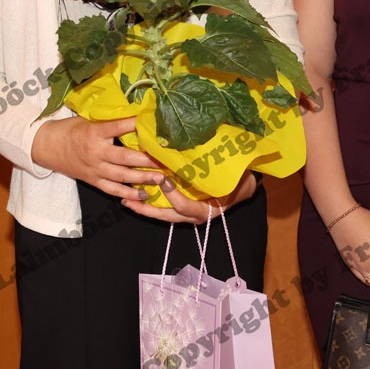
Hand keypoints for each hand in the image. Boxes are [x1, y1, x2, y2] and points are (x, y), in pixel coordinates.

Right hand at [32, 115, 161, 199]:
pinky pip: (113, 190)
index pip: (118, 127)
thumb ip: (108, 121)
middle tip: (166, 158)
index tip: (151, 122)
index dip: (135, 124)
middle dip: (147, 159)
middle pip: (125, 157)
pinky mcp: (93, 180)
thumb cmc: (70, 130)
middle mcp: (96, 152)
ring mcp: (95, 169)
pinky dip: (129, 194)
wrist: (47, 147)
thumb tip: (133, 112)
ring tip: (162, 178)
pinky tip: (145, 194)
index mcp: (94, 133)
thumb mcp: (87, 120)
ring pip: (122, 176)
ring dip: (143, 178)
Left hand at [122, 171, 258, 223]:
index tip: (163, 181)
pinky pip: (165, 209)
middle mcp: (197, 216)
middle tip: (129, 201)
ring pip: (164, 215)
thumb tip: (197, 152)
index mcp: (209, 210)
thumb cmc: (237, 177)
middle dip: (148, 210)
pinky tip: (137, 195)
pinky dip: (151, 203)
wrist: (243, 184)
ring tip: (127, 200)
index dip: (173, 196)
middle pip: (168, 216)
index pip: (186, 208)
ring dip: (145, 208)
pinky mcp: (184, 209)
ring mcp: (189, 214)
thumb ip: (214, 171)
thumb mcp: (230, 175)